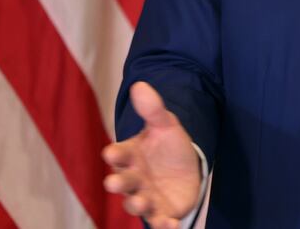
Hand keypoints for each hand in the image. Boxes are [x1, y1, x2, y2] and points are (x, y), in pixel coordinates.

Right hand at [102, 82, 201, 228]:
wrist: (187, 168)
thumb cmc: (168, 146)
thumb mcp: (165, 125)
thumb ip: (153, 109)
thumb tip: (140, 85)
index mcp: (131, 156)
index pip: (119, 154)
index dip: (116, 154)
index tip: (112, 152)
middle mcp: (134, 179)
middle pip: (123, 182)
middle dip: (119, 182)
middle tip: (113, 182)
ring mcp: (146, 197)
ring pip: (137, 203)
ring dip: (137, 204)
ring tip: (141, 202)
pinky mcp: (162, 212)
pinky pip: (160, 221)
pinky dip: (163, 226)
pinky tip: (170, 226)